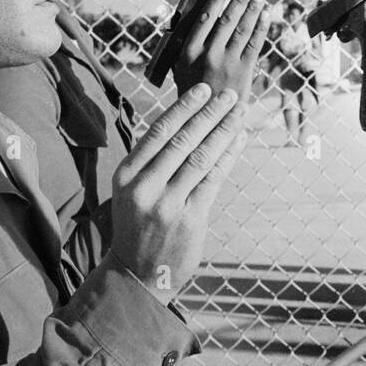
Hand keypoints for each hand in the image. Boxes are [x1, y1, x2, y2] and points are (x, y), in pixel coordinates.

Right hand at [110, 83, 250, 303]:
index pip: (158, 132)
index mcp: (126, 175)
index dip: (184, 108)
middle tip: (230, 94)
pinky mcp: (190, 219)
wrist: (137, 275)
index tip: (204, 90)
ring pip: (201, 157)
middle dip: (210, 113)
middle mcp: (144, 187)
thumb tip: (187, 121)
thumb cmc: (139, 226)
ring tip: (240, 112)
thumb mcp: (133, 191)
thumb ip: (153, 161)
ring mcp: (167, 204)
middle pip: (182, 140)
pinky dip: (229, 156)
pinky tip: (240, 140)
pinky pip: (214, 179)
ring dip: (224, 130)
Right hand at [172, 0, 269, 99]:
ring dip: (252, 10)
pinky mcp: (244, 71)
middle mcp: (208, 55)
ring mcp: (227, 63)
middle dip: (238, 0)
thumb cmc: (194, 91)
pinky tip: (266, 15)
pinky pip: (254, 44)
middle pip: (226, 20)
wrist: (208, 119)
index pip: (204, 18)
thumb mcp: (180, 69)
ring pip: (242, 30)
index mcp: (188, 52)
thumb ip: (187, 45)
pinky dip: (261, 28)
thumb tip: (194, 17)